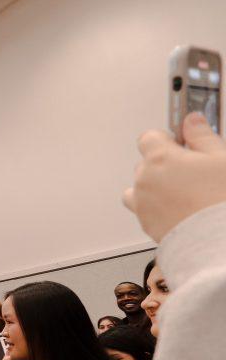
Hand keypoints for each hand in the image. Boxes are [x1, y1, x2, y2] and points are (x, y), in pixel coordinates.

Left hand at [124, 113, 225, 241]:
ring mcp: (142, 203)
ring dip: (155, 186)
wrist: (218, 240)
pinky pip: (144, 209)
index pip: (148, 138)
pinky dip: (156, 206)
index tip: (181, 145)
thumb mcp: (221, 158)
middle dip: (165, 165)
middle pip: (146, 163)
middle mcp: (144, 179)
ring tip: (184, 194)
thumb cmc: (221, 200)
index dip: (165, 139)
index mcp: (160, 158)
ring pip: (141, 187)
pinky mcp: (145, 223)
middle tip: (193, 174)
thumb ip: (202, 136)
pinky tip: (180, 210)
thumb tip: (192, 120)